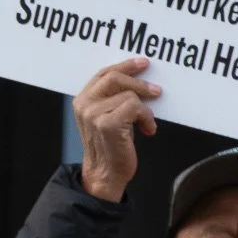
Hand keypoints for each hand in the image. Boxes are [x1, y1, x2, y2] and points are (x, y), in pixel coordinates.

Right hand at [73, 58, 159, 202]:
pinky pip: (136, 107)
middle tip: (156, 91)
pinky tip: (147, 130)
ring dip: (145, 109)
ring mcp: (93, 114)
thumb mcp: (106, 117)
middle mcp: (84, 105)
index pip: (103, 73)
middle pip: (115, 78)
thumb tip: (139, 80)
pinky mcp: (107, 124)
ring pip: (129, 94)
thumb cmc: (110, 146)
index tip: (143, 63)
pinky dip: (147, 119)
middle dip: (139, 83)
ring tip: (146, 122)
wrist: (105, 174)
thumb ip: (112, 98)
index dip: (125, 66)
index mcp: (81, 101)